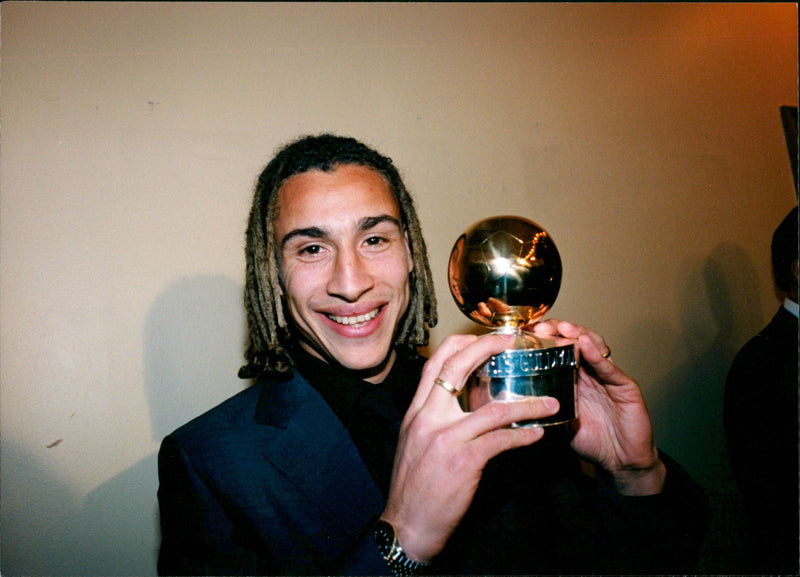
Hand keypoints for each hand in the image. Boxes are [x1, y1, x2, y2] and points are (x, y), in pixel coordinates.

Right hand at [381, 333, 559, 562]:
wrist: (406, 526)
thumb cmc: (414, 488)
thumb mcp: (414, 444)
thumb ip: (432, 420)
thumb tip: (458, 404)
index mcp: (416, 412)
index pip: (434, 365)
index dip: (460, 345)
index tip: (483, 338)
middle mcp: (427, 418)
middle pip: (456, 368)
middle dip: (485, 348)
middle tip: (512, 341)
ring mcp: (445, 438)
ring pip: (492, 409)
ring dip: (527, 404)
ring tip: (549, 403)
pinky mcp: (463, 461)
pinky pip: (501, 440)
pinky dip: (524, 435)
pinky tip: (538, 434)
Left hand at [530, 319, 666, 495]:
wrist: (620, 461)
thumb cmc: (591, 441)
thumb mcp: (558, 423)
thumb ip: (542, 410)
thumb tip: (512, 405)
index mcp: (574, 378)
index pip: (558, 350)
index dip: (544, 340)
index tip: (526, 334)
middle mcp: (591, 373)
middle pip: (575, 341)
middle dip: (558, 331)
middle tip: (541, 327)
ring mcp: (609, 377)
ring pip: (594, 346)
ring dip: (577, 334)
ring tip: (563, 328)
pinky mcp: (626, 387)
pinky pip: (610, 368)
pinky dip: (597, 355)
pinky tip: (585, 344)